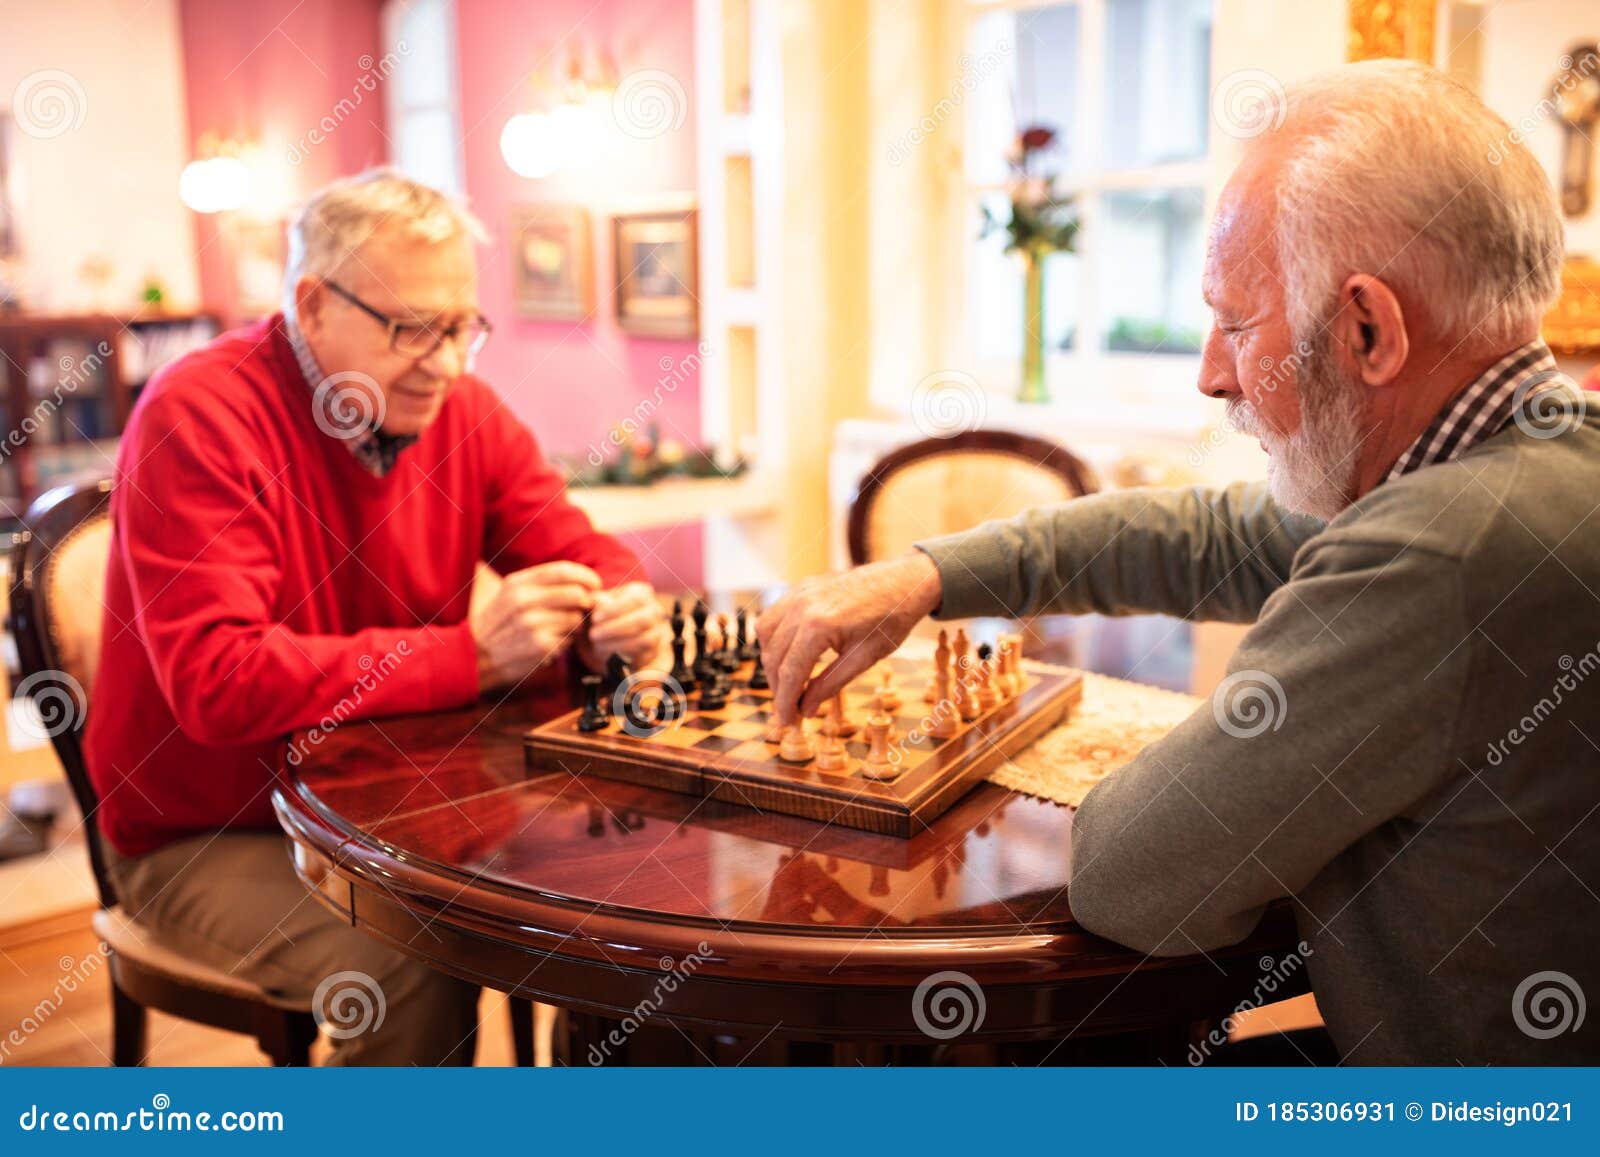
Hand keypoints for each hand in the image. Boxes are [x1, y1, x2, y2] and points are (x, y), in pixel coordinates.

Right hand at [470, 562, 600, 691]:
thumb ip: (544, 585)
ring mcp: (532, 624)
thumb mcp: (512, 595)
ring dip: (577, 624)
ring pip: (576, 618)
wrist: (476, 657)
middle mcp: (524, 601)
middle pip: (576, 593)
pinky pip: (571, 638)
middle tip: (584, 609)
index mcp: (517, 584)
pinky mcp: (541, 646)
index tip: (595, 584)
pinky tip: (555, 642)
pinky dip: (568, 641)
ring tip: (561, 628)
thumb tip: (586, 583)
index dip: (585, 576)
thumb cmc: (501, 624)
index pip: (563, 570)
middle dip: (587, 601)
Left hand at [579, 581, 667, 672]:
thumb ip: (598, 602)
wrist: (617, 635)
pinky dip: (626, 656)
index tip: (595, 618)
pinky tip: (608, 654)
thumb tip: (594, 599)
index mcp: (642, 594)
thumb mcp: (601, 604)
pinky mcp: (654, 651)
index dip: (614, 609)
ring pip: (646, 639)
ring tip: (598, 645)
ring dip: (619, 644)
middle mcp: (654, 611)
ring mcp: (657, 632)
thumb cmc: (608, 615)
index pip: (635, 599)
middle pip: (643, 619)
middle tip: (593, 634)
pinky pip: (645, 656)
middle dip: (616, 628)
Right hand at [756, 551, 942, 725]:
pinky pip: (773, 614)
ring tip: (787, 682)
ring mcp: (799, 593)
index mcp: (818, 625)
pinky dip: (773, 637)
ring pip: (765, 633)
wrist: (904, 582)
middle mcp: (801, 606)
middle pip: (773, 655)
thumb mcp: (864, 658)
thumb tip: (805, 709)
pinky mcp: (801, 588)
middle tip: (789, 708)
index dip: (785, 701)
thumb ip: (830, 684)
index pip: (790, 672)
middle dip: (777, 686)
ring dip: (771, 661)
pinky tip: (787, 653)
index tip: (786, 721)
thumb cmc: (890, 619)